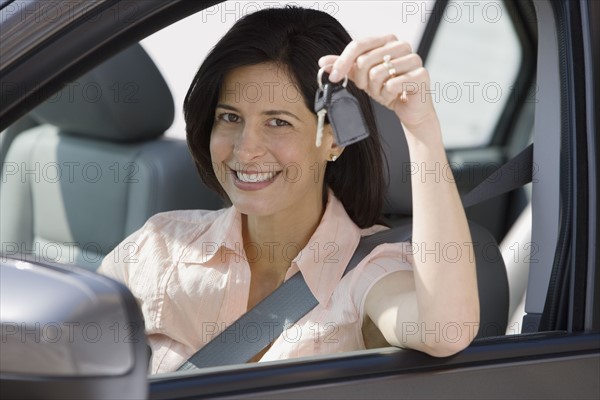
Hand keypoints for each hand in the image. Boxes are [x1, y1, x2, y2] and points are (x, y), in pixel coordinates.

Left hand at [319, 34, 437, 132]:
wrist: (410, 109)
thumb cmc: (389, 89)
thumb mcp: (362, 77)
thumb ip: (345, 67)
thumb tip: (324, 62)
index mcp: (387, 40)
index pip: (358, 44)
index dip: (342, 61)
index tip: (333, 77)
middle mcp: (401, 45)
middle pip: (365, 60)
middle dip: (362, 81)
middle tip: (371, 88)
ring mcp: (414, 59)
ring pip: (377, 73)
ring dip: (376, 90)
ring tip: (385, 91)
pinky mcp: (421, 74)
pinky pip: (391, 86)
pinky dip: (387, 96)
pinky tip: (395, 96)